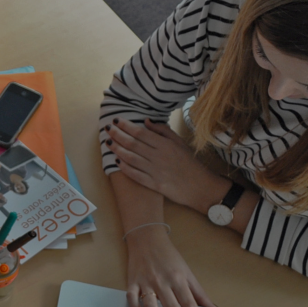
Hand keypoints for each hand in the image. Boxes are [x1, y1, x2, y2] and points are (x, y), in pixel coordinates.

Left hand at [105, 119, 226, 212]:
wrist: (200, 186)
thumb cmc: (189, 162)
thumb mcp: (179, 142)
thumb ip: (163, 131)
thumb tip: (146, 121)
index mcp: (165, 144)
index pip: (140, 133)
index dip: (126, 126)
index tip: (115, 120)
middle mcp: (159, 156)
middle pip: (133, 144)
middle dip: (117, 135)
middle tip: (107, 129)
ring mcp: (155, 171)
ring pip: (131, 158)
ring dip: (117, 150)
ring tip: (108, 143)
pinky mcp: (154, 184)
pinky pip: (136, 175)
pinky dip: (125, 168)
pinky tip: (116, 162)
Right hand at [124, 225, 217, 306]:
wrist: (146, 238)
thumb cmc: (168, 256)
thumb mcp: (187, 272)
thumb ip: (199, 293)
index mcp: (178, 278)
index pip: (189, 303)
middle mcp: (162, 281)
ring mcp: (145, 282)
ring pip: (152, 306)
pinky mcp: (132, 282)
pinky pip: (132, 298)